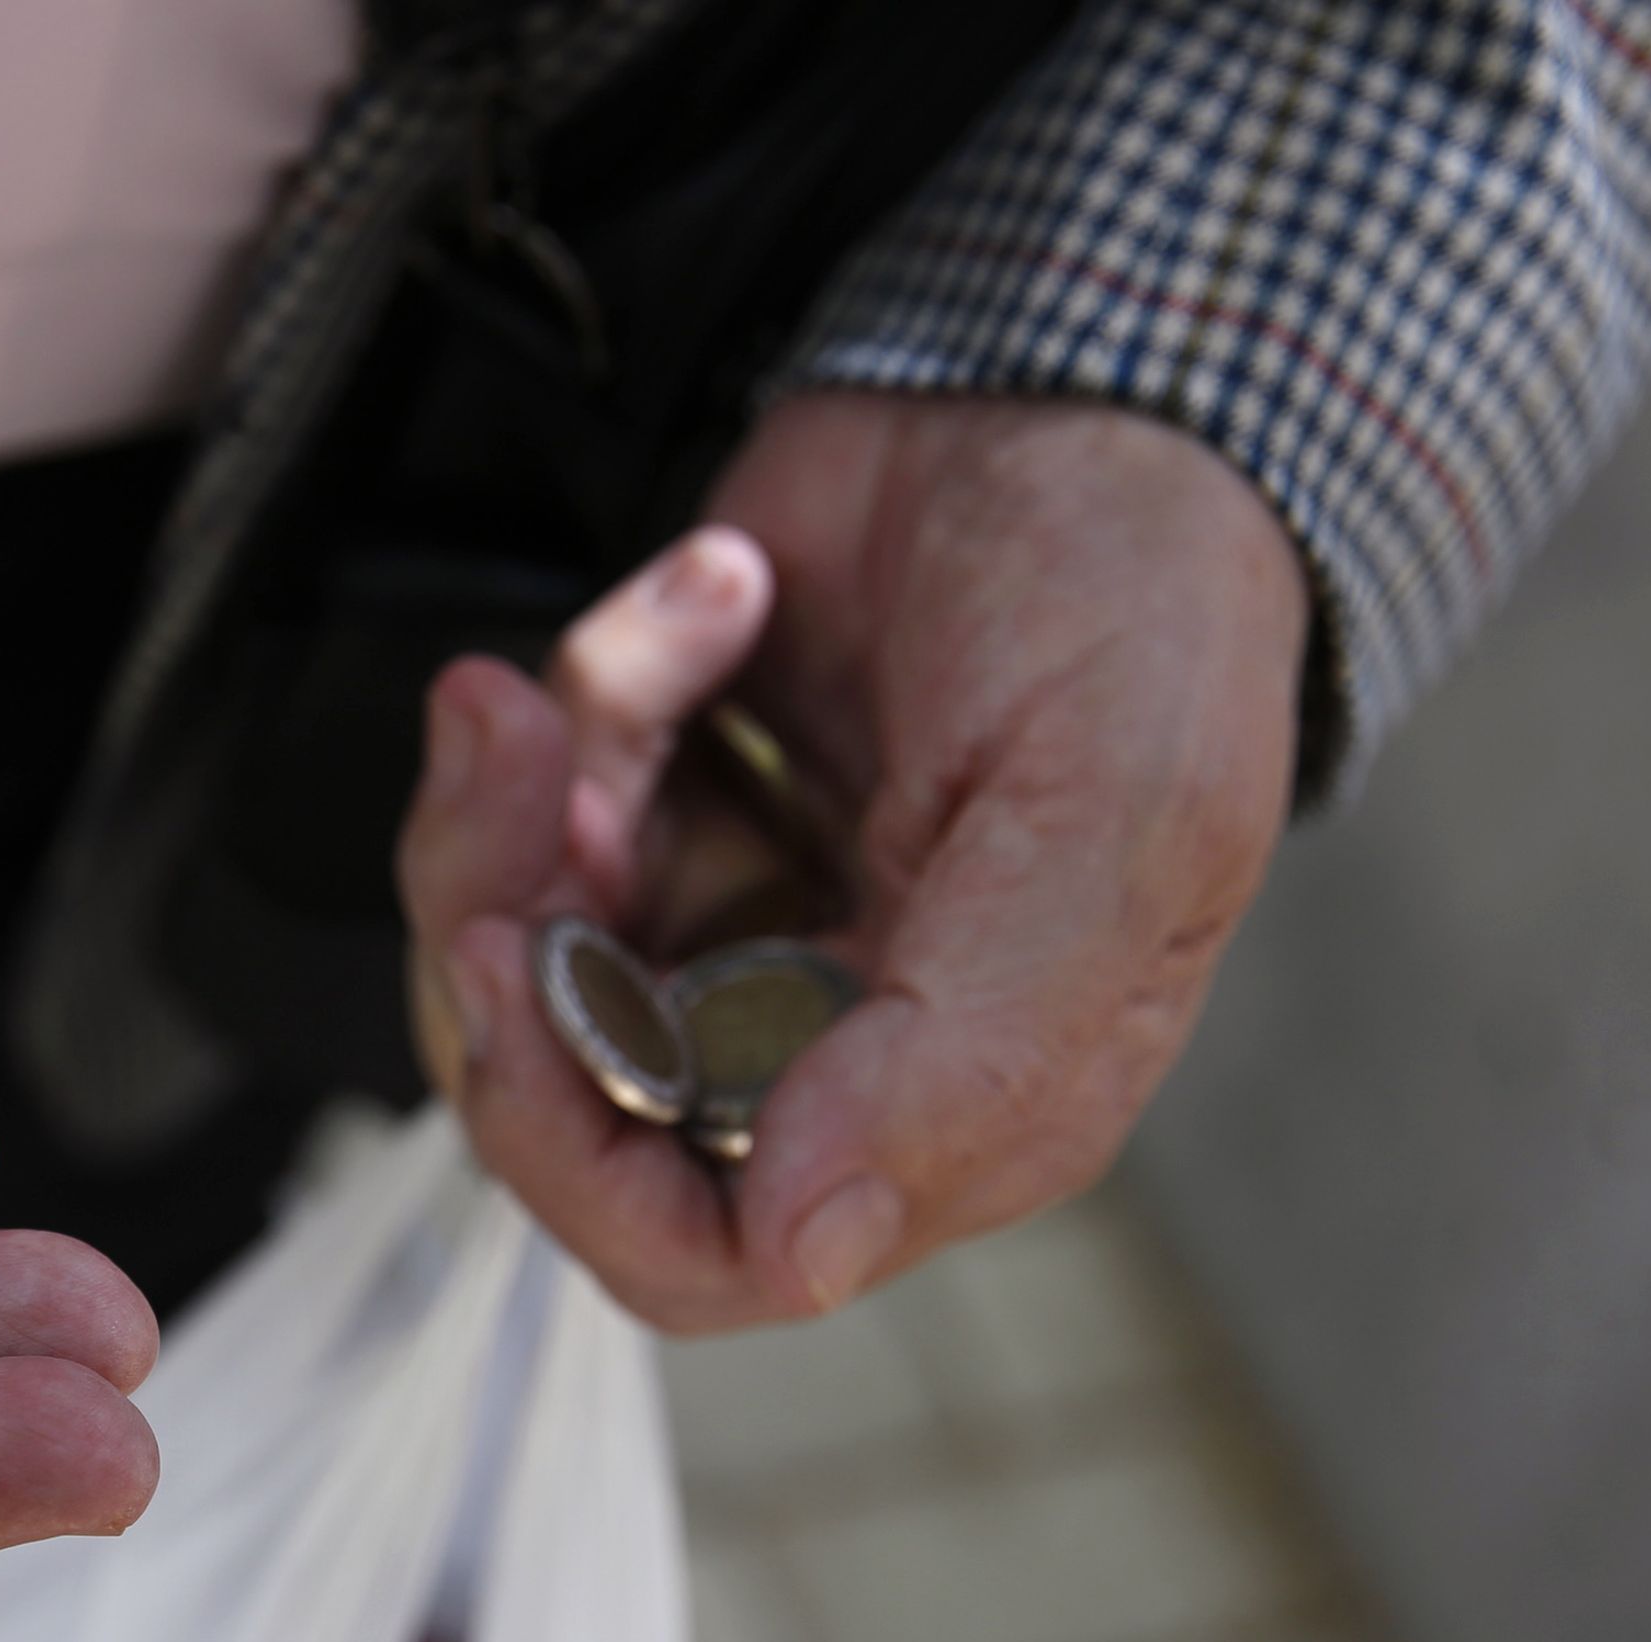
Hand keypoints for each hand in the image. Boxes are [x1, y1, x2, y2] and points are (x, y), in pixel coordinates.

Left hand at [400, 392, 1308, 1330]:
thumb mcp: (1111, 821)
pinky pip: (532, 800)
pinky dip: (595, 682)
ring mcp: (725, 921)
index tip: (523, 980)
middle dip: (504, 946)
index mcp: (952, 1105)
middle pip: (559, 1104)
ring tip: (579, 675)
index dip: (575, 1151)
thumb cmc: (1146, 605)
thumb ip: (969, 1054)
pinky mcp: (658, 803)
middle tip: (521, 774)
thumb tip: (806, 1247)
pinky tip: (718, 592)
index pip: (696, 1247)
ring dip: (511, 806)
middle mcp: (819, 1041)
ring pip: (511, 957)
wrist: (1093, 384)